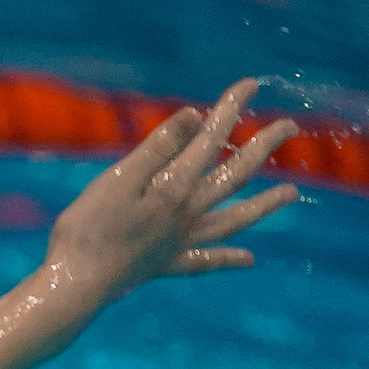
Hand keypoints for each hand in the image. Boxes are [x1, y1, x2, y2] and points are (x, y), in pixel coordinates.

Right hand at [44, 77, 299, 308]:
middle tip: (289, 128)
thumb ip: (159, 148)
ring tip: (292, 193)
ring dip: (264, 205)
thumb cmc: (88, 229)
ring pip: (233, 219)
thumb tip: (196, 116)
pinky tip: (249, 260)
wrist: (76, 283)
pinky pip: (206, 262)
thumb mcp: (119, 179)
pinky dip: (229, 259)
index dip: (231, 109)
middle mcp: (188, 213)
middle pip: (235, 175)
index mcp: (175, 187)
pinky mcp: (166, 265)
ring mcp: (180, 241)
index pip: (210, 139)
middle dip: (263, 148)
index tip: (252, 85)